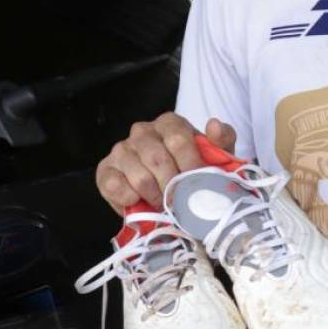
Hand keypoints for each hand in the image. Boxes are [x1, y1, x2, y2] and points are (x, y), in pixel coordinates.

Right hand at [95, 113, 237, 214]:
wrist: (170, 194)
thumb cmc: (193, 171)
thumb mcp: (215, 156)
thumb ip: (221, 139)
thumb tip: (214, 125)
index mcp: (170, 123)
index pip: (179, 140)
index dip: (190, 165)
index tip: (199, 185)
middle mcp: (143, 131)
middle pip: (158, 159)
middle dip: (173, 187)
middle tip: (182, 203)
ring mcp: (121, 149)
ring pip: (139, 177)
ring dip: (155, 197)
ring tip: (165, 205)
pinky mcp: (105, 170)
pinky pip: (115, 186)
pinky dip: (130, 200)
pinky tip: (141, 202)